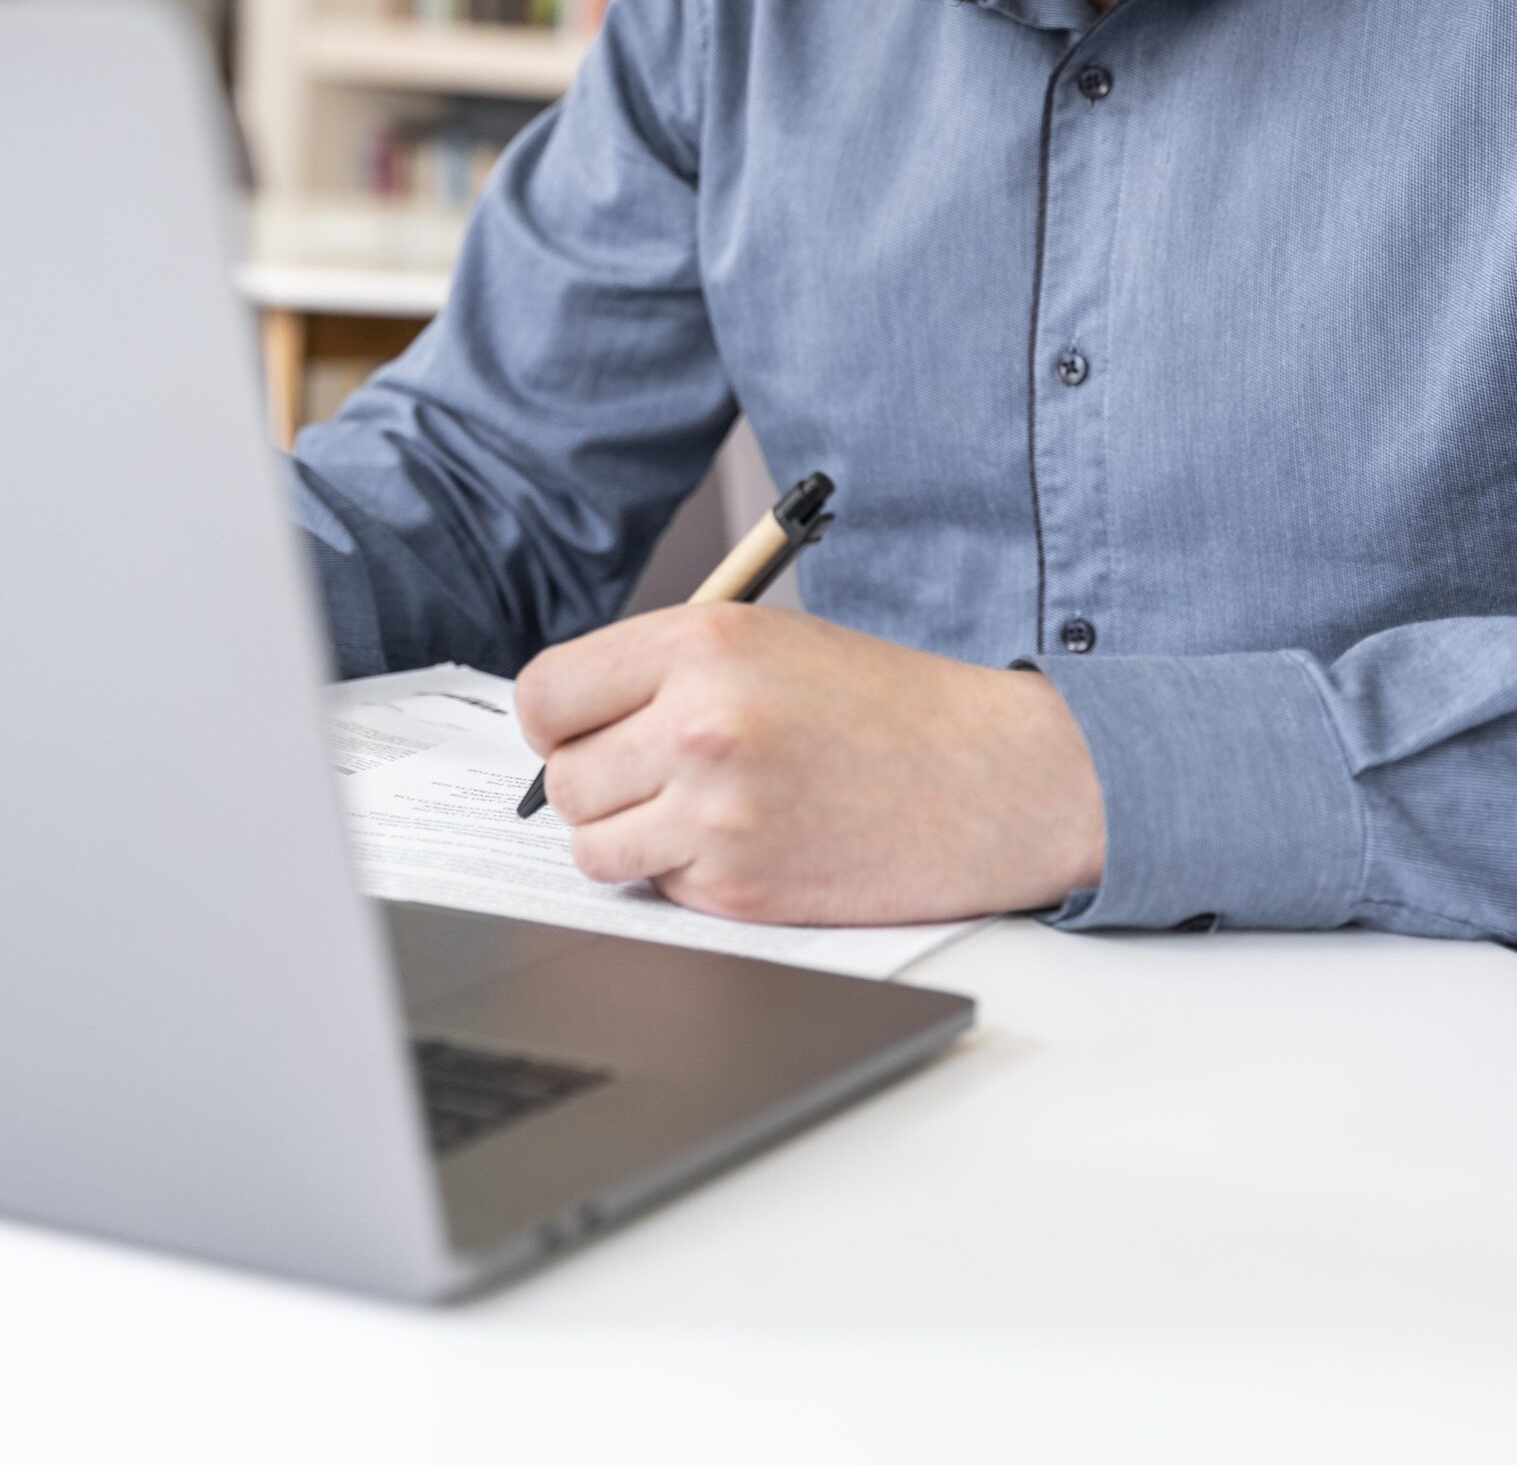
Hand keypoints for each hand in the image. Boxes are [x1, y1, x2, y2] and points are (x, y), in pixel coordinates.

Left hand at [514, 603, 1104, 924]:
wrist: (986, 777)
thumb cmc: (876, 703)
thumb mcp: (761, 638)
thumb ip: (659, 669)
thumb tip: (562, 722)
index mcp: (698, 644)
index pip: (544, 695)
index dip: (554, 721)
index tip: (576, 731)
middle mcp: (698, 725)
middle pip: (562, 780)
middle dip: (594, 782)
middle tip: (652, 775)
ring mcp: (717, 815)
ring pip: (594, 845)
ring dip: (630, 836)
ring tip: (697, 809)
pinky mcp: (741, 890)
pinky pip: (659, 888)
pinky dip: (688, 875)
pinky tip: (752, 841)